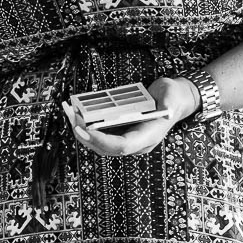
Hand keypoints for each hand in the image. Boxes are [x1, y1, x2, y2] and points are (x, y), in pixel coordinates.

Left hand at [62, 76, 197, 157]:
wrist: (173, 101)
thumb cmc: (172, 98)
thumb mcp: (174, 96)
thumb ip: (170, 103)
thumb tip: (166, 109)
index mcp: (148, 137)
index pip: (122, 146)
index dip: (102, 140)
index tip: (85, 129)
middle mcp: (136, 143)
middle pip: (105, 147)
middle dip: (85, 134)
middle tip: (72, 117)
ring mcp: (126, 139)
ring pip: (98, 142)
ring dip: (81, 129)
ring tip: (69, 111)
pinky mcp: (119, 132)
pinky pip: (98, 134)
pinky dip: (85, 124)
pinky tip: (76, 112)